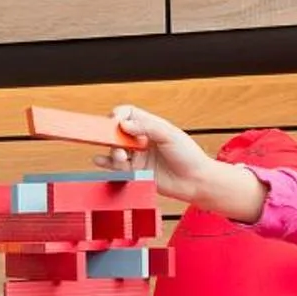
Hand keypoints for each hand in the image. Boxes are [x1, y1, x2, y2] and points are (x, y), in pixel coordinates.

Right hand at [96, 105, 265, 221]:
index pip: (128, 114)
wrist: (196, 181)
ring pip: (116, 149)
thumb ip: (146, 127)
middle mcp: (142, 140)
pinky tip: (99, 159)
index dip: (119, 115)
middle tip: (112, 139)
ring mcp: (138, 156)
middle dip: (112, 134)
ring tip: (121, 157)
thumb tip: (124, 124)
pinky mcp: (136, 172)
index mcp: (151, 126)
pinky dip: (106, 162)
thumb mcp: (170, 135)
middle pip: (118, 132)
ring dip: (113, 151)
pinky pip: (117, 166)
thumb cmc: (189, 156)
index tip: (116, 121)